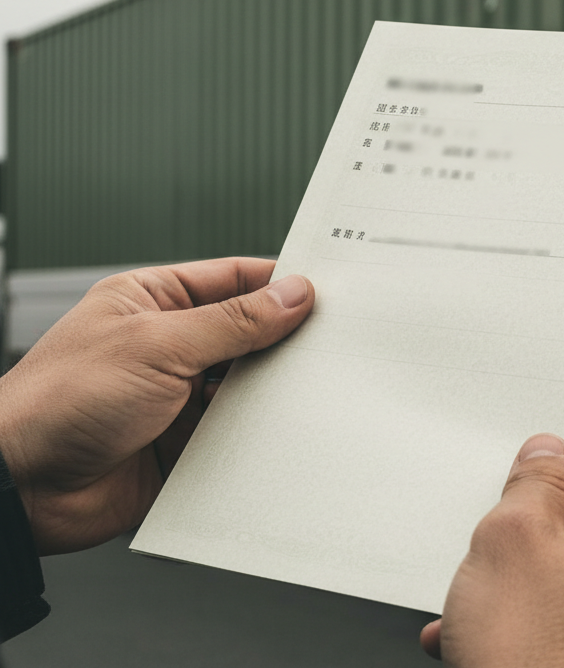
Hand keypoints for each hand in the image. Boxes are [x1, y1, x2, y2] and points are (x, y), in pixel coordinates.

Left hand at [0, 257, 313, 554]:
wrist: (23, 489)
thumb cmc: (58, 403)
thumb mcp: (157, 345)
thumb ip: (233, 322)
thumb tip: (291, 295)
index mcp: (152, 302)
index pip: (232, 279)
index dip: (280, 283)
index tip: (327, 290)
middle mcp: (167, 347)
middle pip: (248, 335)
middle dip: (284, 342)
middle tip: (329, 344)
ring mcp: (176, 397)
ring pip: (247, 388)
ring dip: (271, 393)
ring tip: (304, 391)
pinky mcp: (184, 446)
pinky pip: (237, 436)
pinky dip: (258, 437)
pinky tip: (278, 434)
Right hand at [420, 434, 563, 667]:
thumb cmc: (529, 658)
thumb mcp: (511, 538)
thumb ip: (536, 482)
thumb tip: (550, 455)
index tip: (538, 475)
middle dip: (544, 535)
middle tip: (499, 543)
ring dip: (531, 586)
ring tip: (479, 601)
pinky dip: (539, 627)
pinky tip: (485, 638)